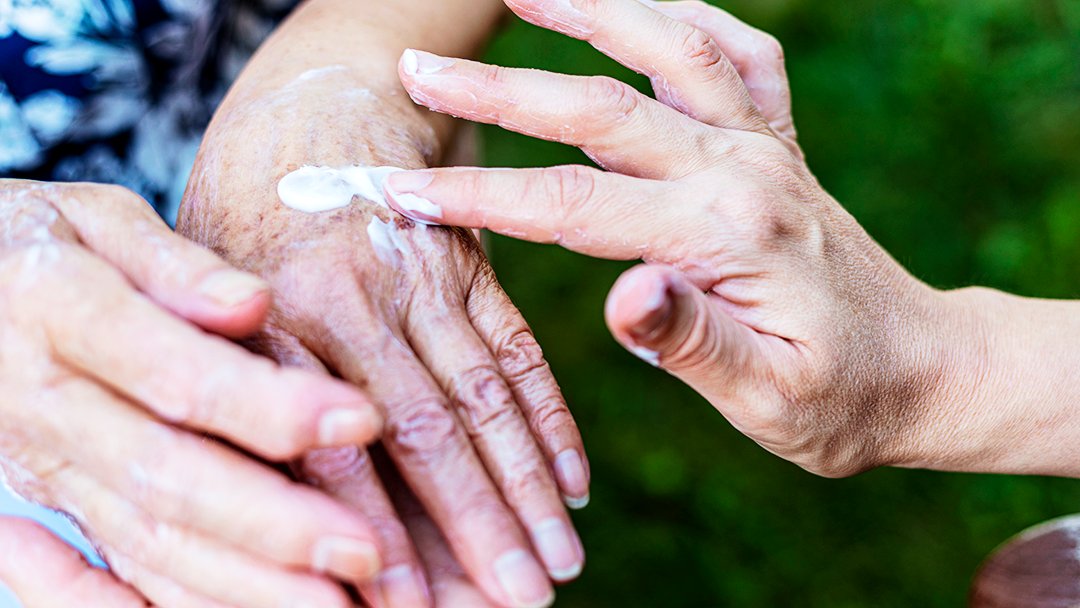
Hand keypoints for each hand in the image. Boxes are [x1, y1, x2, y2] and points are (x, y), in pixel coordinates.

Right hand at [0, 181, 383, 606]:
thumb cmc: (45, 242)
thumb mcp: (96, 217)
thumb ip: (175, 264)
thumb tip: (252, 303)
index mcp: (58, 314)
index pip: (176, 373)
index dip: (271, 405)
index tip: (363, 419)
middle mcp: (44, 404)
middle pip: (165, 475)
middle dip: (273, 521)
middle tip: (366, 550)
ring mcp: (43, 468)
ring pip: (144, 539)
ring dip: (242, 583)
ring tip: (334, 603)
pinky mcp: (52, 506)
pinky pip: (108, 574)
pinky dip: (176, 606)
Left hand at [181, 67, 586, 606]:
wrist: (324, 97)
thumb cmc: (249, 206)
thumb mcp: (209, 283)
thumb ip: (239, 382)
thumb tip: (266, 508)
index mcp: (286, 316)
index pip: (338, 449)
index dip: (377, 535)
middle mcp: (364, 300)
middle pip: (433, 433)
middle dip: (480, 530)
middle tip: (519, 605)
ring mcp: (429, 279)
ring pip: (487, 397)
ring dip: (527, 490)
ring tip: (561, 565)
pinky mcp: (474, 267)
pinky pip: (519, 350)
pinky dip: (549, 420)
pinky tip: (574, 483)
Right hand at [384, 0, 977, 477]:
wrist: (923, 370)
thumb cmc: (839, 399)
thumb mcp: (768, 398)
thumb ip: (694, 342)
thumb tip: (622, 295)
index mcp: (726, 234)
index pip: (572, 205)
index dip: (481, 196)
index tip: (402, 192)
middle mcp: (744, 168)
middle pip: (598, 107)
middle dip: (497, 89)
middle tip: (419, 68)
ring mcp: (764, 145)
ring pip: (669, 46)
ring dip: (590, 10)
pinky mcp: (779, 142)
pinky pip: (737, 52)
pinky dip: (685, 16)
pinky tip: (641, 7)